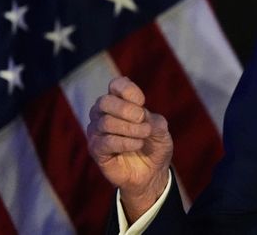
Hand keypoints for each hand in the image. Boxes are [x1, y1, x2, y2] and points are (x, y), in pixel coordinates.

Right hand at [87, 76, 173, 222]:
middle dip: (126, 109)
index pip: (116, 85)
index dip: (129, 91)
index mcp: (119, 101)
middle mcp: (103, 113)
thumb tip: (141, 116)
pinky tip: (137, 145)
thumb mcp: (161, 130)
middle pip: (105, 101)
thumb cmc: (154, 145)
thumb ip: (152, 120)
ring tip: (144, 135)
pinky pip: (105, 142)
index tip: (142, 102)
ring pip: (106, 122)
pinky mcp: (95, 149)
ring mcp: (97, 131)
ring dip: (130, 128)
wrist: (151, 172)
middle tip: (142, 119)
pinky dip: (125, 142)